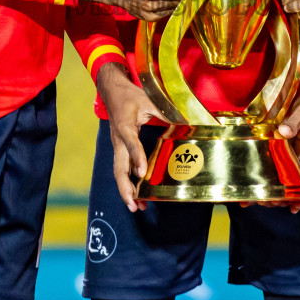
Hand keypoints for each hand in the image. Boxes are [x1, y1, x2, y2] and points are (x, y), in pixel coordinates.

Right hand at [95, 61, 164, 211]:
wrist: (113, 92)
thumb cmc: (131, 96)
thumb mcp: (149, 100)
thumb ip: (165, 113)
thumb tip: (186, 124)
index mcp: (125, 125)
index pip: (131, 143)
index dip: (137, 158)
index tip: (142, 173)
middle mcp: (119, 139)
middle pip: (119, 167)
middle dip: (125, 188)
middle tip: (134, 204)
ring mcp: (117, 146)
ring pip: (119, 172)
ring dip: (126, 191)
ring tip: (137, 207)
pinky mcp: (120, 149)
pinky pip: (122, 169)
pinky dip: (127, 184)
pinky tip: (137, 196)